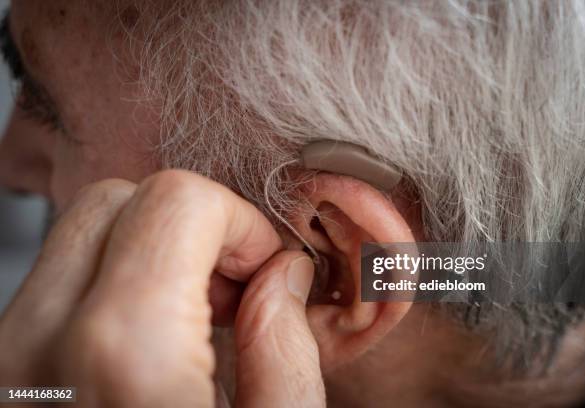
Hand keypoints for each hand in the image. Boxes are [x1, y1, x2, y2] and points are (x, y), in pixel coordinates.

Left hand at [0, 170, 323, 406]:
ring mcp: (6, 358)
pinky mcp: (0, 372)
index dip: (238, 221)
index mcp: (126, 353)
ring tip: (193, 320)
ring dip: (149, 252)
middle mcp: (40, 345)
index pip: (175, 199)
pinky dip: (112, 287)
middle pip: (117, 199)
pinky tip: (152, 343)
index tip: (263, 268)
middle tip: (230, 289)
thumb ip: (288, 352)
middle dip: (191, 226)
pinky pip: (56, 286)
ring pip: (78, 235)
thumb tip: (283, 279)